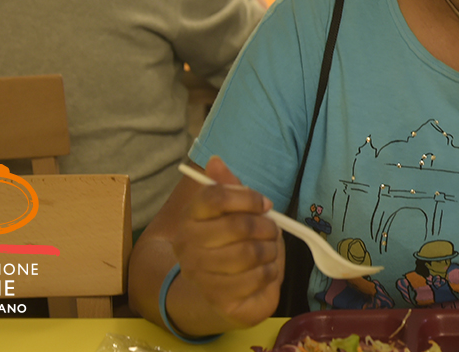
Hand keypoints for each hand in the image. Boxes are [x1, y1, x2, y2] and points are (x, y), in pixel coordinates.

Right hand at [170, 156, 283, 329]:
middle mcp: (187, 245)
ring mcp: (199, 274)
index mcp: (190, 217)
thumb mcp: (232, 212)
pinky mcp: (218, 298)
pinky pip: (256, 278)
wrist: (220, 290)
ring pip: (250, 253)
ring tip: (268, 251)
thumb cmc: (231, 244)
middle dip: (265, 227)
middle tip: (271, 231)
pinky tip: (265, 271)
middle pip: (238, 226)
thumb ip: (227, 186)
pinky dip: (270, 272)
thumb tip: (215, 160)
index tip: (265, 204)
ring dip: (270, 250)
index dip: (248, 197)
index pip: (216, 196)